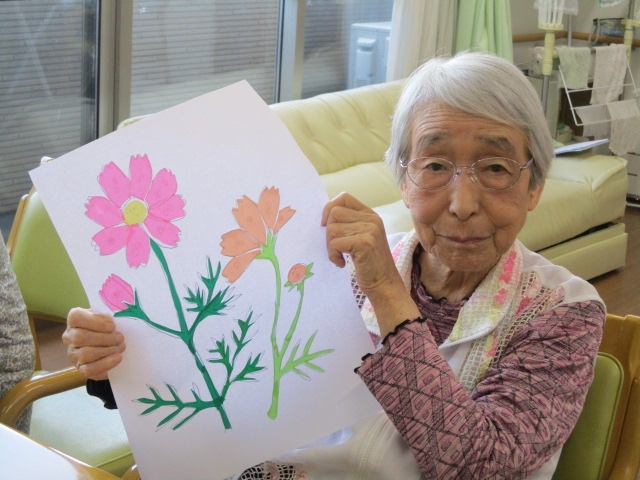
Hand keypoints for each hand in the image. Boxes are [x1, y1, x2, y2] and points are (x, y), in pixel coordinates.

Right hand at [62, 308, 124, 379]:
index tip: (112, 325)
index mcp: (74, 320)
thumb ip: (109, 314)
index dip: (94, 321)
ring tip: (121, 346)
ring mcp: (74, 354)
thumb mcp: (107, 316)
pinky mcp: (81, 368)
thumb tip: (118, 316)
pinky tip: (118, 357)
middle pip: (80, 337)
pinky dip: (106, 363)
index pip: (76, 317)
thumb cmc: (108, 326)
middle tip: (120, 338)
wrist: (111, 344)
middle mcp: (70, 336)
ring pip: (85, 354)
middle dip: (104, 338)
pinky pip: (90, 369)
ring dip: (107, 350)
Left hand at [321, 193, 419, 335]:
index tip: (326, 226)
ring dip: (330, 246)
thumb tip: (322, 218)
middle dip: (328, 232)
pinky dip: (333, 255)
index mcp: (370, 215)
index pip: (344, 197)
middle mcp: (371, 219)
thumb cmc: (368, 264)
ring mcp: (370, 230)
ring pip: (332, 228)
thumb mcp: (361, 238)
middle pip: (334, 212)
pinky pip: (335, 243)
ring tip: (340, 257)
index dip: (329, 208)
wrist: (384, 285)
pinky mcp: (365, 243)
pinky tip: (342, 263)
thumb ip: (348, 225)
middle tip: (335, 248)